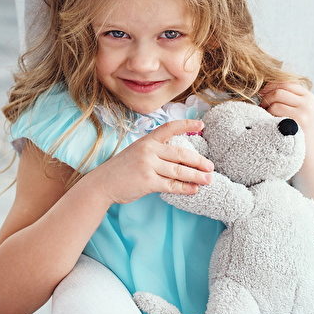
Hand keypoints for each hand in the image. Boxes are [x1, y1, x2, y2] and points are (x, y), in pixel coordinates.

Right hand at [92, 119, 214, 204]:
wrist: (102, 183)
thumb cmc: (121, 168)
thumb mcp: (137, 151)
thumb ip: (156, 151)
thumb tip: (181, 158)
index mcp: (147, 140)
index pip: (169, 128)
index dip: (186, 124)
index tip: (201, 123)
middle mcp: (148, 150)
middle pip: (181, 154)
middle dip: (199, 161)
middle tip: (211, 166)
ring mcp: (148, 166)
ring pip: (179, 171)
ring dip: (196, 176)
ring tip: (208, 180)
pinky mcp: (147, 182)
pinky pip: (171, 185)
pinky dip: (185, 188)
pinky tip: (194, 190)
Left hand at [260, 82, 313, 217]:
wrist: (308, 158)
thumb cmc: (295, 133)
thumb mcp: (296, 112)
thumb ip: (284, 98)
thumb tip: (260, 87)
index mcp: (308, 96)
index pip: (285, 81)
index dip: (270, 86)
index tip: (262, 95)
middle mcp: (308, 102)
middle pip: (278, 90)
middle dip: (266, 99)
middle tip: (263, 111)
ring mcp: (304, 112)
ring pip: (274, 101)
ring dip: (266, 109)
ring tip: (268, 120)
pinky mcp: (298, 122)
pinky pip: (274, 112)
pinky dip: (268, 118)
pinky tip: (270, 126)